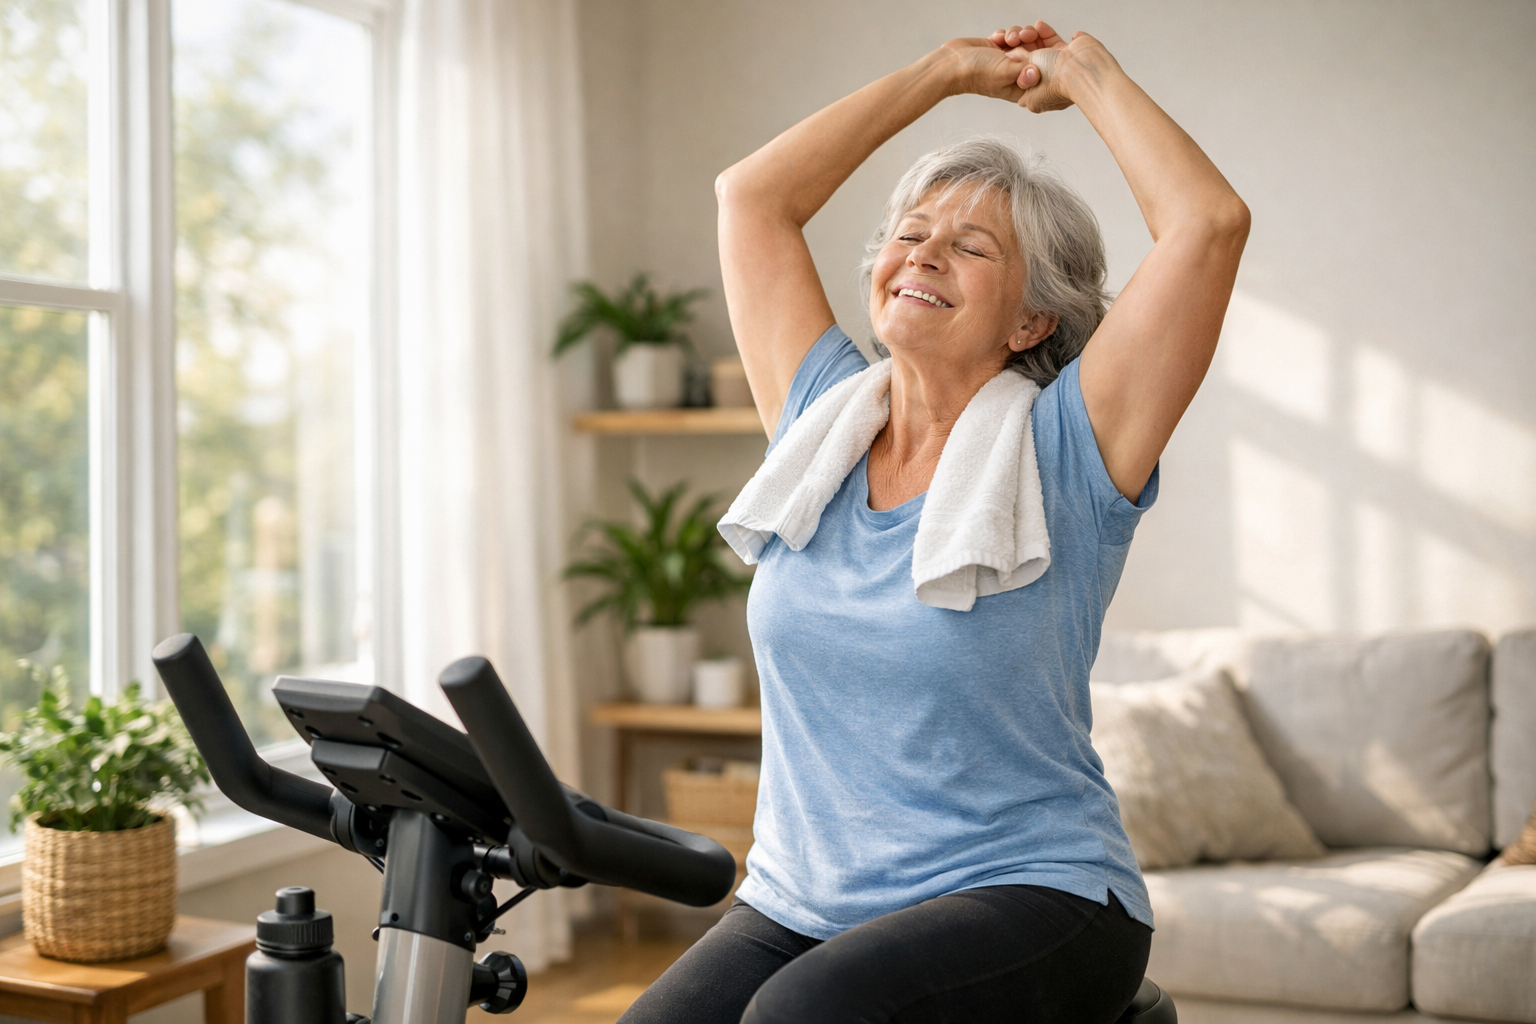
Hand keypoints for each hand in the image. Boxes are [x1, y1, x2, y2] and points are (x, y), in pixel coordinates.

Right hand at [935, 35, 1034, 102]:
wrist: (953, 63)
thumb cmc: (975, 73)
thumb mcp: (1005, 72)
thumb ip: (1024, 71)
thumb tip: (1038, 72)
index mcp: (1019, 86)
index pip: (1042, 71)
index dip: (1045, 56)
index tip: (1043, 45)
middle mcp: (1014, 74)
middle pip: (1035, 52)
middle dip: (1031, 40)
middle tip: (1025, 37)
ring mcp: (1006, 60)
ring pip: (1023, 41)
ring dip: (1017, 34)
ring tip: (1008, 39)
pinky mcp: (998, 49)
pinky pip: (1010, 36)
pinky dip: (1005, 34)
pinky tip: (997, 39)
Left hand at [989, 21, 1115, 112]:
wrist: (1083, 70)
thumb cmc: (1056, 83)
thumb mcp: (1026, 83)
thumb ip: (1016, 71)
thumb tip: (1012, 59)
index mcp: (1038, 96)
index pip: (1020, 80)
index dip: (1013, 67)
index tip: (1006, 55)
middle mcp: (1048, 82)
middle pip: (1029, 63)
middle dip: (1022, 50)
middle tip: (1016, 41)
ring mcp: (1059, 67)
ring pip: (1040, 50)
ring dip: (1032, 39)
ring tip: (1027, 33)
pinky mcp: (1068, 52)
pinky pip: (1053, 40)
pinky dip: (1045, 32)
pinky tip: (1039, 27)